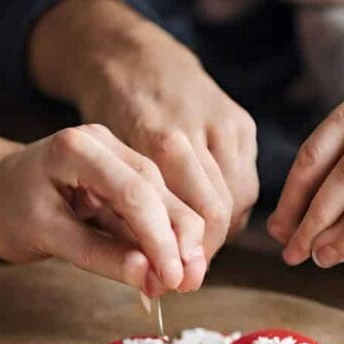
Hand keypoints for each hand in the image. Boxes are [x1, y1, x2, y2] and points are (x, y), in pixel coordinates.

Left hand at [0, 124, 208, 295]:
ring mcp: (116, 158)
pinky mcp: (122, 179)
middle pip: (158, 191)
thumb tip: (146, 275)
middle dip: (180, 239)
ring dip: (177, 242)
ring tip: (186, 283)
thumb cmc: (5, 210)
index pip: (134, 192)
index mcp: (78, 148)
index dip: (160, 237)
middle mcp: (105, 144)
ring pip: (162, 200)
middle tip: (190, 284)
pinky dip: (161, 241)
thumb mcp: (42, 236)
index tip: (173, 277)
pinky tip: (171, 269)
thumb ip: (95, 254)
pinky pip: (150, 210)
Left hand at [29, 0, 258, 261]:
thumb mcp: (100, 169)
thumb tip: (150, 284)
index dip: (186, 256)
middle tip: (186, 277)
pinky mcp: (241, 122)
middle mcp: (196, 127)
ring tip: (192, 251)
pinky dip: (228, 206)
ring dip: (219, 231)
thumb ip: (124, 222)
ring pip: (240, 199)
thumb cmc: (105, 121)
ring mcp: (224, 121)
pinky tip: (203, 219)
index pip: (191, 214)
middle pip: (221, 211)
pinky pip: (244, 180)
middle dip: (204, 251)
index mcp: (156, 137)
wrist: (128, 59)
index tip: (173, 283)